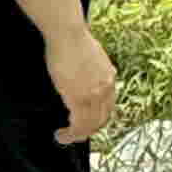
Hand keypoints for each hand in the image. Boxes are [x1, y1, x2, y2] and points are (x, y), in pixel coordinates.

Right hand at [46, 22, 118, 146]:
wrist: (68, 33)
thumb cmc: (73, 39)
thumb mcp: (92, 55)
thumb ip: (94, 69)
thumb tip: (88, 73)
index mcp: (109, 77)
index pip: (108, 106)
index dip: (97, 118)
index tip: (86, 123)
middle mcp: (106, 89)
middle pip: (101, 119)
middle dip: (88, 130)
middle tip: (74, 134)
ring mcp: (94, 95)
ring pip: (90, 126)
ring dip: (77, 136)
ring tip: (64, 137)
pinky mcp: (79, 98)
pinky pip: (78, 125)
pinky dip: (70, 134)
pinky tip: (61, 135)